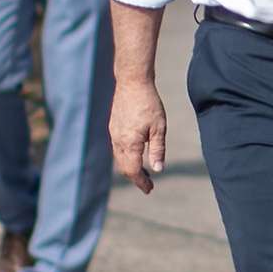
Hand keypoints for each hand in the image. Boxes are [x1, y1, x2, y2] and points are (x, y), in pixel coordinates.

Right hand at [110, 79, 167, 193]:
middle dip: (135, 178)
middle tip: (148, 185)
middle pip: (124, 167)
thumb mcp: (159, 128)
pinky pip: (117, 148)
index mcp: (130, 143)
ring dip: (130, 168)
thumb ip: (157, 150)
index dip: (141, 182)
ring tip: (143, 172)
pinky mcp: (113, 127)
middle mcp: (118, 141)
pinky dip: (125, 157)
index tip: (149, 189)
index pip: (133, 170)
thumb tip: (158, 169)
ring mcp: (114, 133)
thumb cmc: (149, 103)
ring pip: (119, 158)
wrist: (132, 82)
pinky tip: (134, 155)